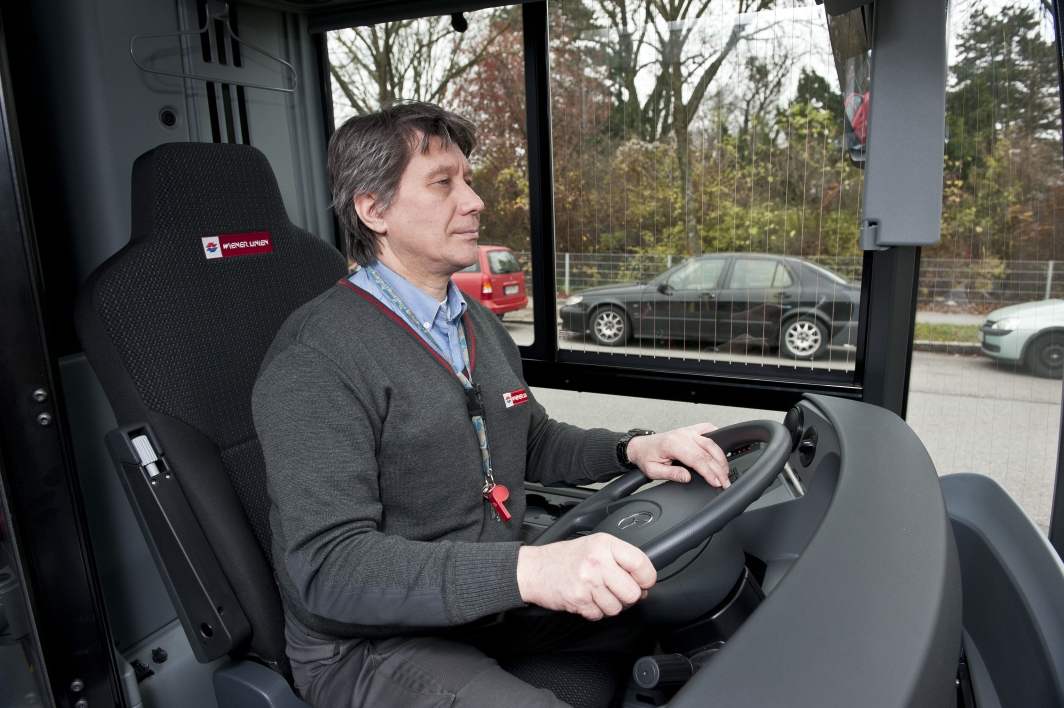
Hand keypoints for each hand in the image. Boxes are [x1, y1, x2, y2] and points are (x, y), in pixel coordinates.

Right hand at [516, 534, 655, 620]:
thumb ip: (618, 558)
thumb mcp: (593, 545)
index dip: (647, 578)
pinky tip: (586, 600)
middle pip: (632, 592)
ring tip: (597, 594)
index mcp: (605, 544)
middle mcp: (598, 561)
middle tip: (618, 592)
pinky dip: (594, 612)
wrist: (532, 569)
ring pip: (617, 607)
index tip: (643, 582)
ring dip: (609, 606)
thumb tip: (643, 580)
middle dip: (628, 597)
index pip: (641, 563)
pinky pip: (599, 615)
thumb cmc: (563, 558)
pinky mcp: (579, 599)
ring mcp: (588, 582)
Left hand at [624, 422, 729, 487]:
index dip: (709, 473)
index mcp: (672, 445)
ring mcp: (687, 431)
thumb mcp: (653, 471)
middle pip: (707, 453)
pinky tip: (722, 448)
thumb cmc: (646, 457)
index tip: (717, 482)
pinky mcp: (690, 430)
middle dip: (719, 469)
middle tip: (725, 481)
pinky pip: (707, 429)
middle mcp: (682, 436)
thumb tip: (687, 478)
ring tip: (726, 471)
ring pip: (710, 443)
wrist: (640, 446)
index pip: (697, 460)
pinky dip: (717, 437)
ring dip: (721, 457)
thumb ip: (671, 474)